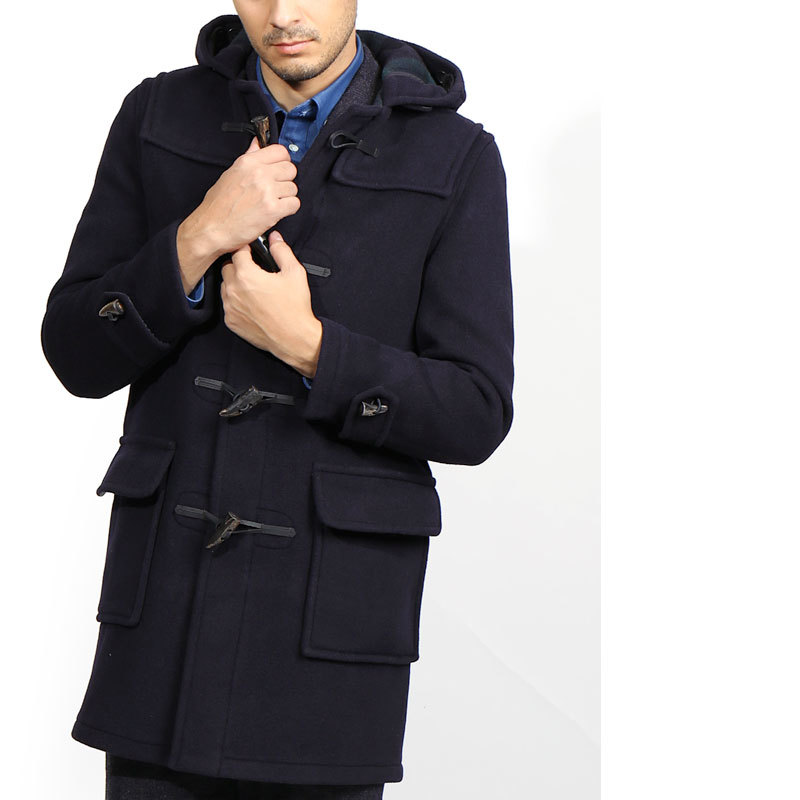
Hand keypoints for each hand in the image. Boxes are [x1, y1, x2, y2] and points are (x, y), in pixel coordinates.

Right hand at [176, 138, 300, 290]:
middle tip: (276, 190)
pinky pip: (294, 204)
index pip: (280, 151)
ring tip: (272, 203)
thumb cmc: (218, 206)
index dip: (283, 161)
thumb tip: (257, 144)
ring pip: (293, 188)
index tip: (279, 169)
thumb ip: (249, 158)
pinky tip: (276, 211)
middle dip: (286, 180)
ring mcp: (267, 191)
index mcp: (247, 162)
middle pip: (291, 169)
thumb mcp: (230, 174)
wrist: (211, 229)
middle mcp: (258, 174)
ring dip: (286, 197)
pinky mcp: (273, 209)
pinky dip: (288, 209)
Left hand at [220, 231, 322, 377]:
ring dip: (234, 283)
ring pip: (224, 286)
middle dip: (238, 266)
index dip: (245, 250)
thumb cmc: (295, 307)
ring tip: (253, 288)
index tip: (251, 251)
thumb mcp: (294, 273)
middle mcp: (233, 290)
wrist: (293, 338)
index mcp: (246, 275)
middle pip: (226, 268)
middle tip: (254, 270)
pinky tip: (251, 303)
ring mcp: (230, 307)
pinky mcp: (231, 321)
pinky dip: (235, 301)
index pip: (237, 252)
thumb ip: (282, 251)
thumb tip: (274, 238)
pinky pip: (227, 305)